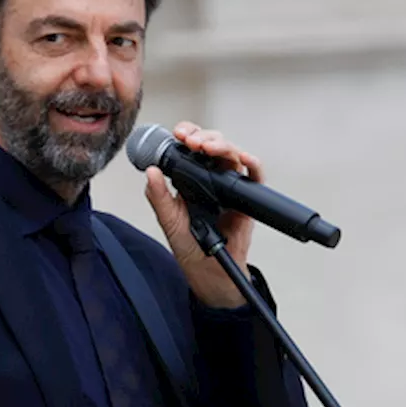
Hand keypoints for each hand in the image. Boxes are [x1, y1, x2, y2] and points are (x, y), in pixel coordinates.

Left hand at [144, 122, 263, 308]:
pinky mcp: (246, 200)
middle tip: (191, 141)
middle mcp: (212, 179)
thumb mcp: (169, 221)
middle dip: (203, 136)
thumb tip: (150, 172)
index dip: (187, 135)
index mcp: (192, 179)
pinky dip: (252, 165)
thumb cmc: (191, 247)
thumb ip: (159, 197)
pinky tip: (244, 159)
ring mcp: (230, 188)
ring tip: (208, 147)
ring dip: (223, 145)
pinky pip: (255, 177)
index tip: (178, 134)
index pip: (192, 148)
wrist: (209, 273)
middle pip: (214, 145)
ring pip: (232, 155)